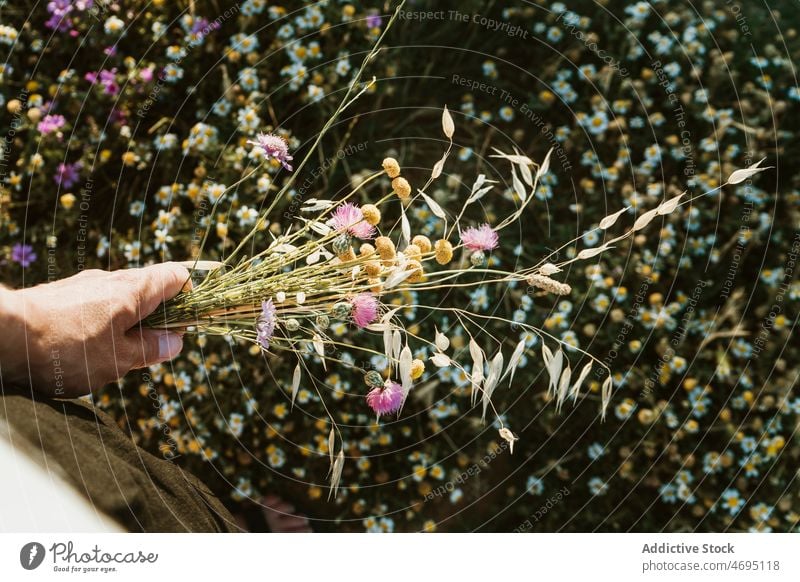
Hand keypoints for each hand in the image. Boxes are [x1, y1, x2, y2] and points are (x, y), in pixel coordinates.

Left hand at [0, 263, 189, 397]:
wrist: (2, 334)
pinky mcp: (63, 295)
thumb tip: (175, 342)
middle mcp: (112, 279)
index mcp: (134, 290)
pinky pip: (97, 304)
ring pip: (122, 298)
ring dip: (130, 322)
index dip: (191, 297)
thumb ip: (150, 348)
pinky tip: (87, 348)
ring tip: (115, 355)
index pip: (178, 276)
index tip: (186, 324)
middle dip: (159, 317)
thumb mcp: (118, 360)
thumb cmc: (66, 349)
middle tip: (150, 349)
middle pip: (151, 288)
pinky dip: (105, 322)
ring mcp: (85, 284)